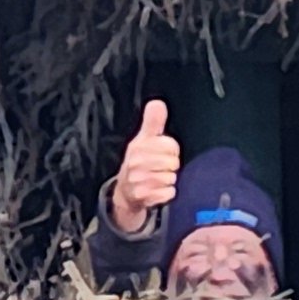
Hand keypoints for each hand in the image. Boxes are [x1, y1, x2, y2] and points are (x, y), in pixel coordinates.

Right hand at [108, 98, 180, 234]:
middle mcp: (136, 163)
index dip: (171, 150)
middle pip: (173, 163)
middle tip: (161, 168)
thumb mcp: (143, 140)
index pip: (171, 146)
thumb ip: (153, 122)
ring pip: (171, 178)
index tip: (163, 153)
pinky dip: (167, 193)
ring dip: (168, 180)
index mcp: (138, 146)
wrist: (125, 192)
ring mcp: (138, 181)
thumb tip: (158, 102)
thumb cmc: (138, 163)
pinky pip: (169, 193)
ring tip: (158, 179)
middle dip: (171, 167)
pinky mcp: (143, 197)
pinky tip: (158, 190)